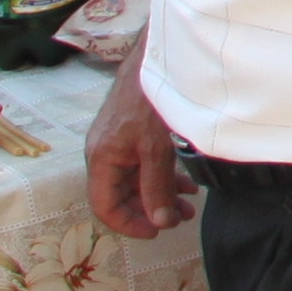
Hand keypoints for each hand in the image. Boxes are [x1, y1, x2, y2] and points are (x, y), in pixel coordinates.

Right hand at [83, 67, 190, 241]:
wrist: (157, 57)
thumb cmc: (150, 100)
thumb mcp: (155, 148)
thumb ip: (157, 187)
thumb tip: (161, 222)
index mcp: (101, 159)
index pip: (104, 206)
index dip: (128, 224)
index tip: (156, 233)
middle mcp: (104, 154)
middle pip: (121, 196)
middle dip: (151, 211)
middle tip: (181, 219)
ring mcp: (118, 143)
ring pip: (136, 180)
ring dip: (161, 195)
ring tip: (190, 206)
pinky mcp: (132, 133)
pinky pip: (143, 165)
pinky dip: (163, 177)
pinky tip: (186, 185)